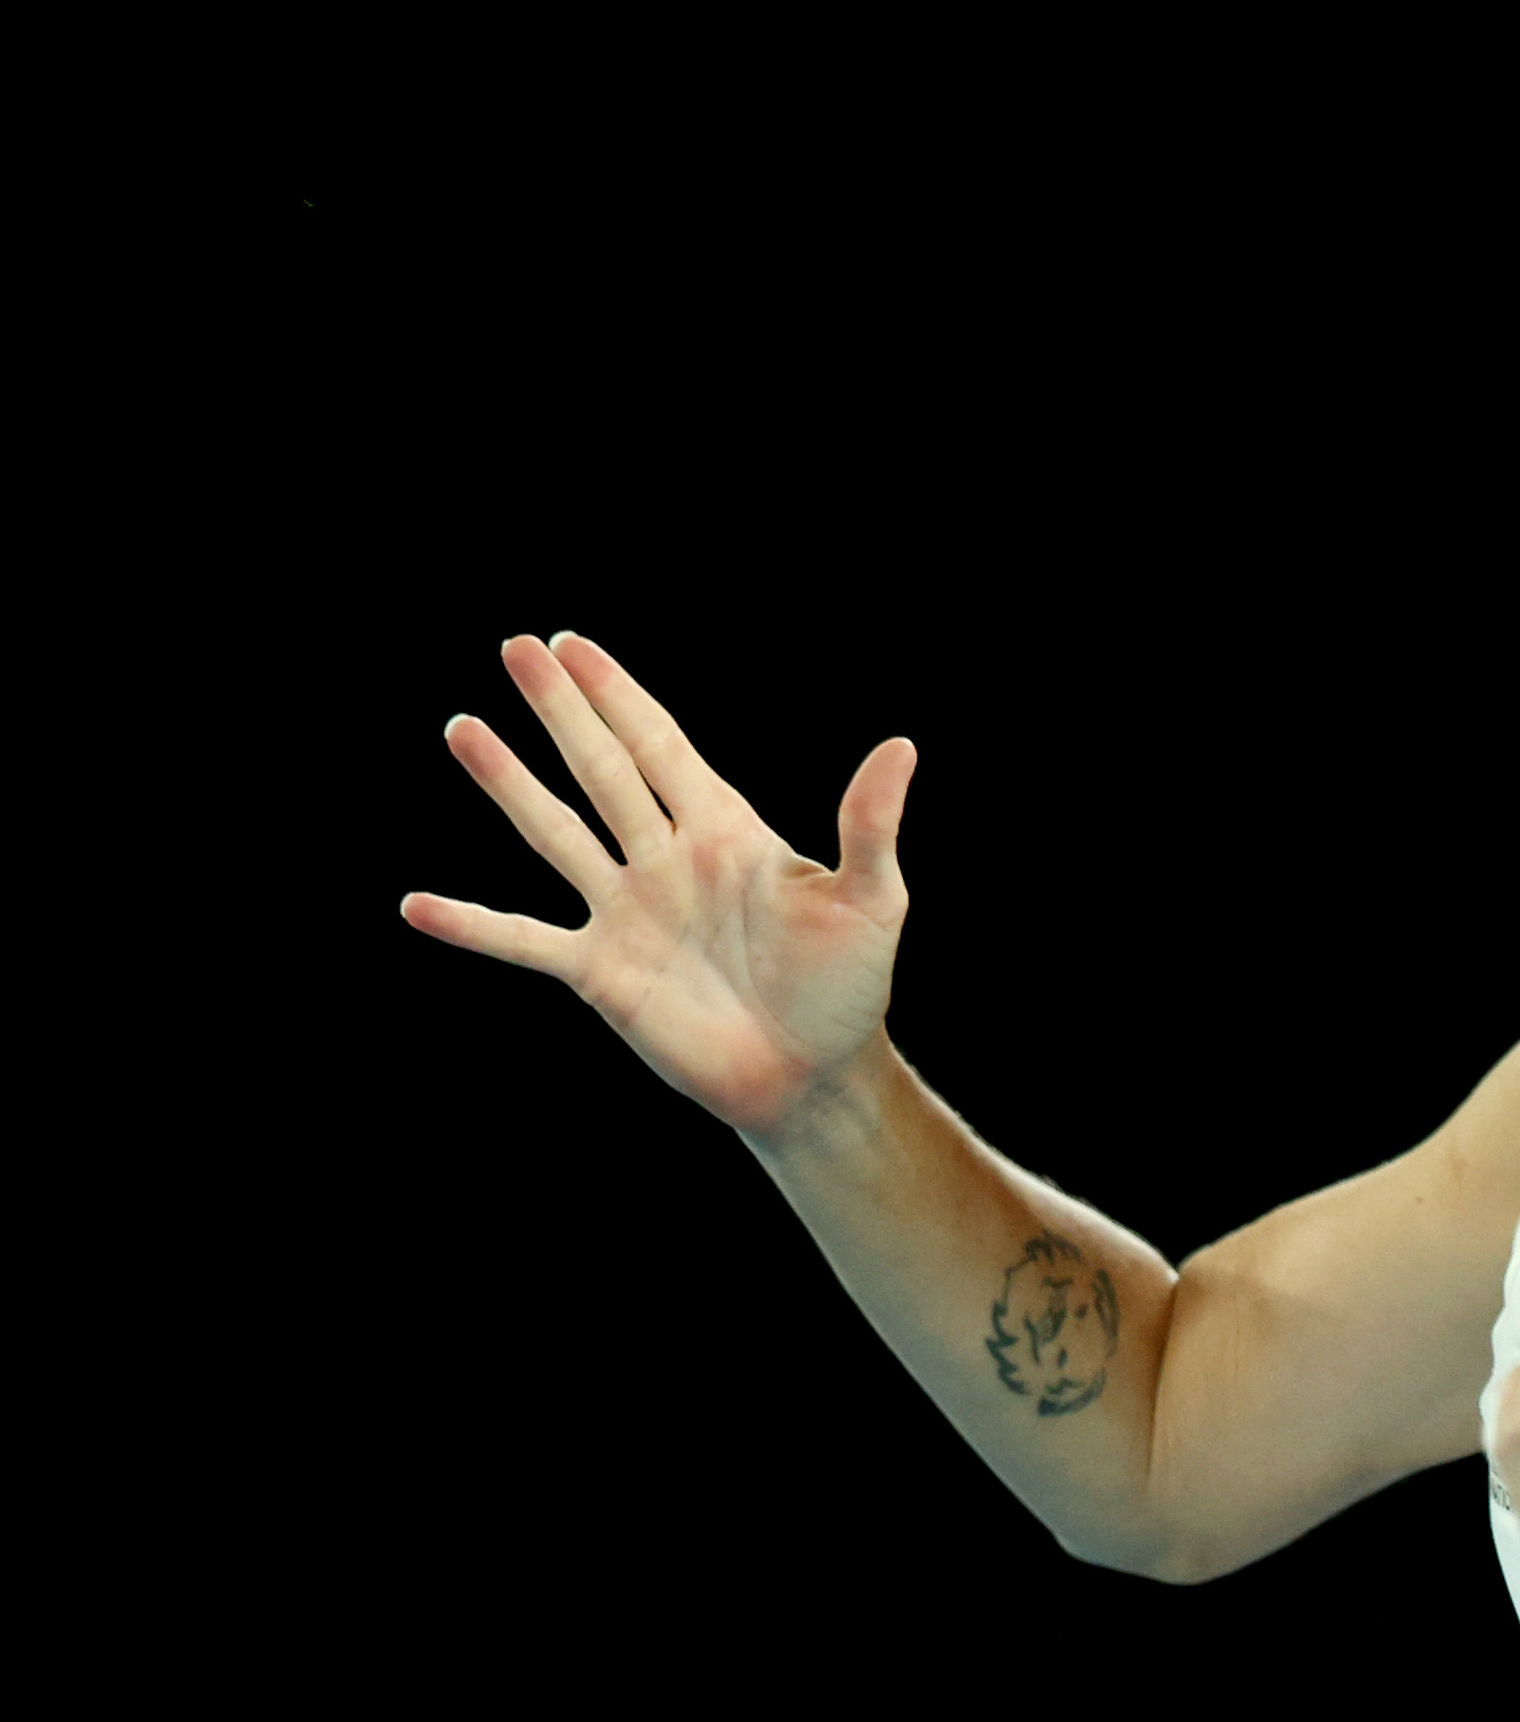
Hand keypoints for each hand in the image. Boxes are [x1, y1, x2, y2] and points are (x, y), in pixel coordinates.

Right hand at [400, 632, 917, 1142]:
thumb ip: (869, 826)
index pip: (661, 745)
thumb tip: (902, 746)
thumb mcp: (871, 902)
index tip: (573, 645)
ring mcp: (628, 911)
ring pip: (555, 833)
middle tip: (515, 648)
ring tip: (462, 728)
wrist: (815, 1077)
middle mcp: (667, 859)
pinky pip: (524, 941)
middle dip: (560, 710)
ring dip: (508, 784)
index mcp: (727, 830)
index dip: (619, 694)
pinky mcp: (601, 972)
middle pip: (601, 768)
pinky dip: (472, 926)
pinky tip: (416, 906)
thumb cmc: (850, 988)